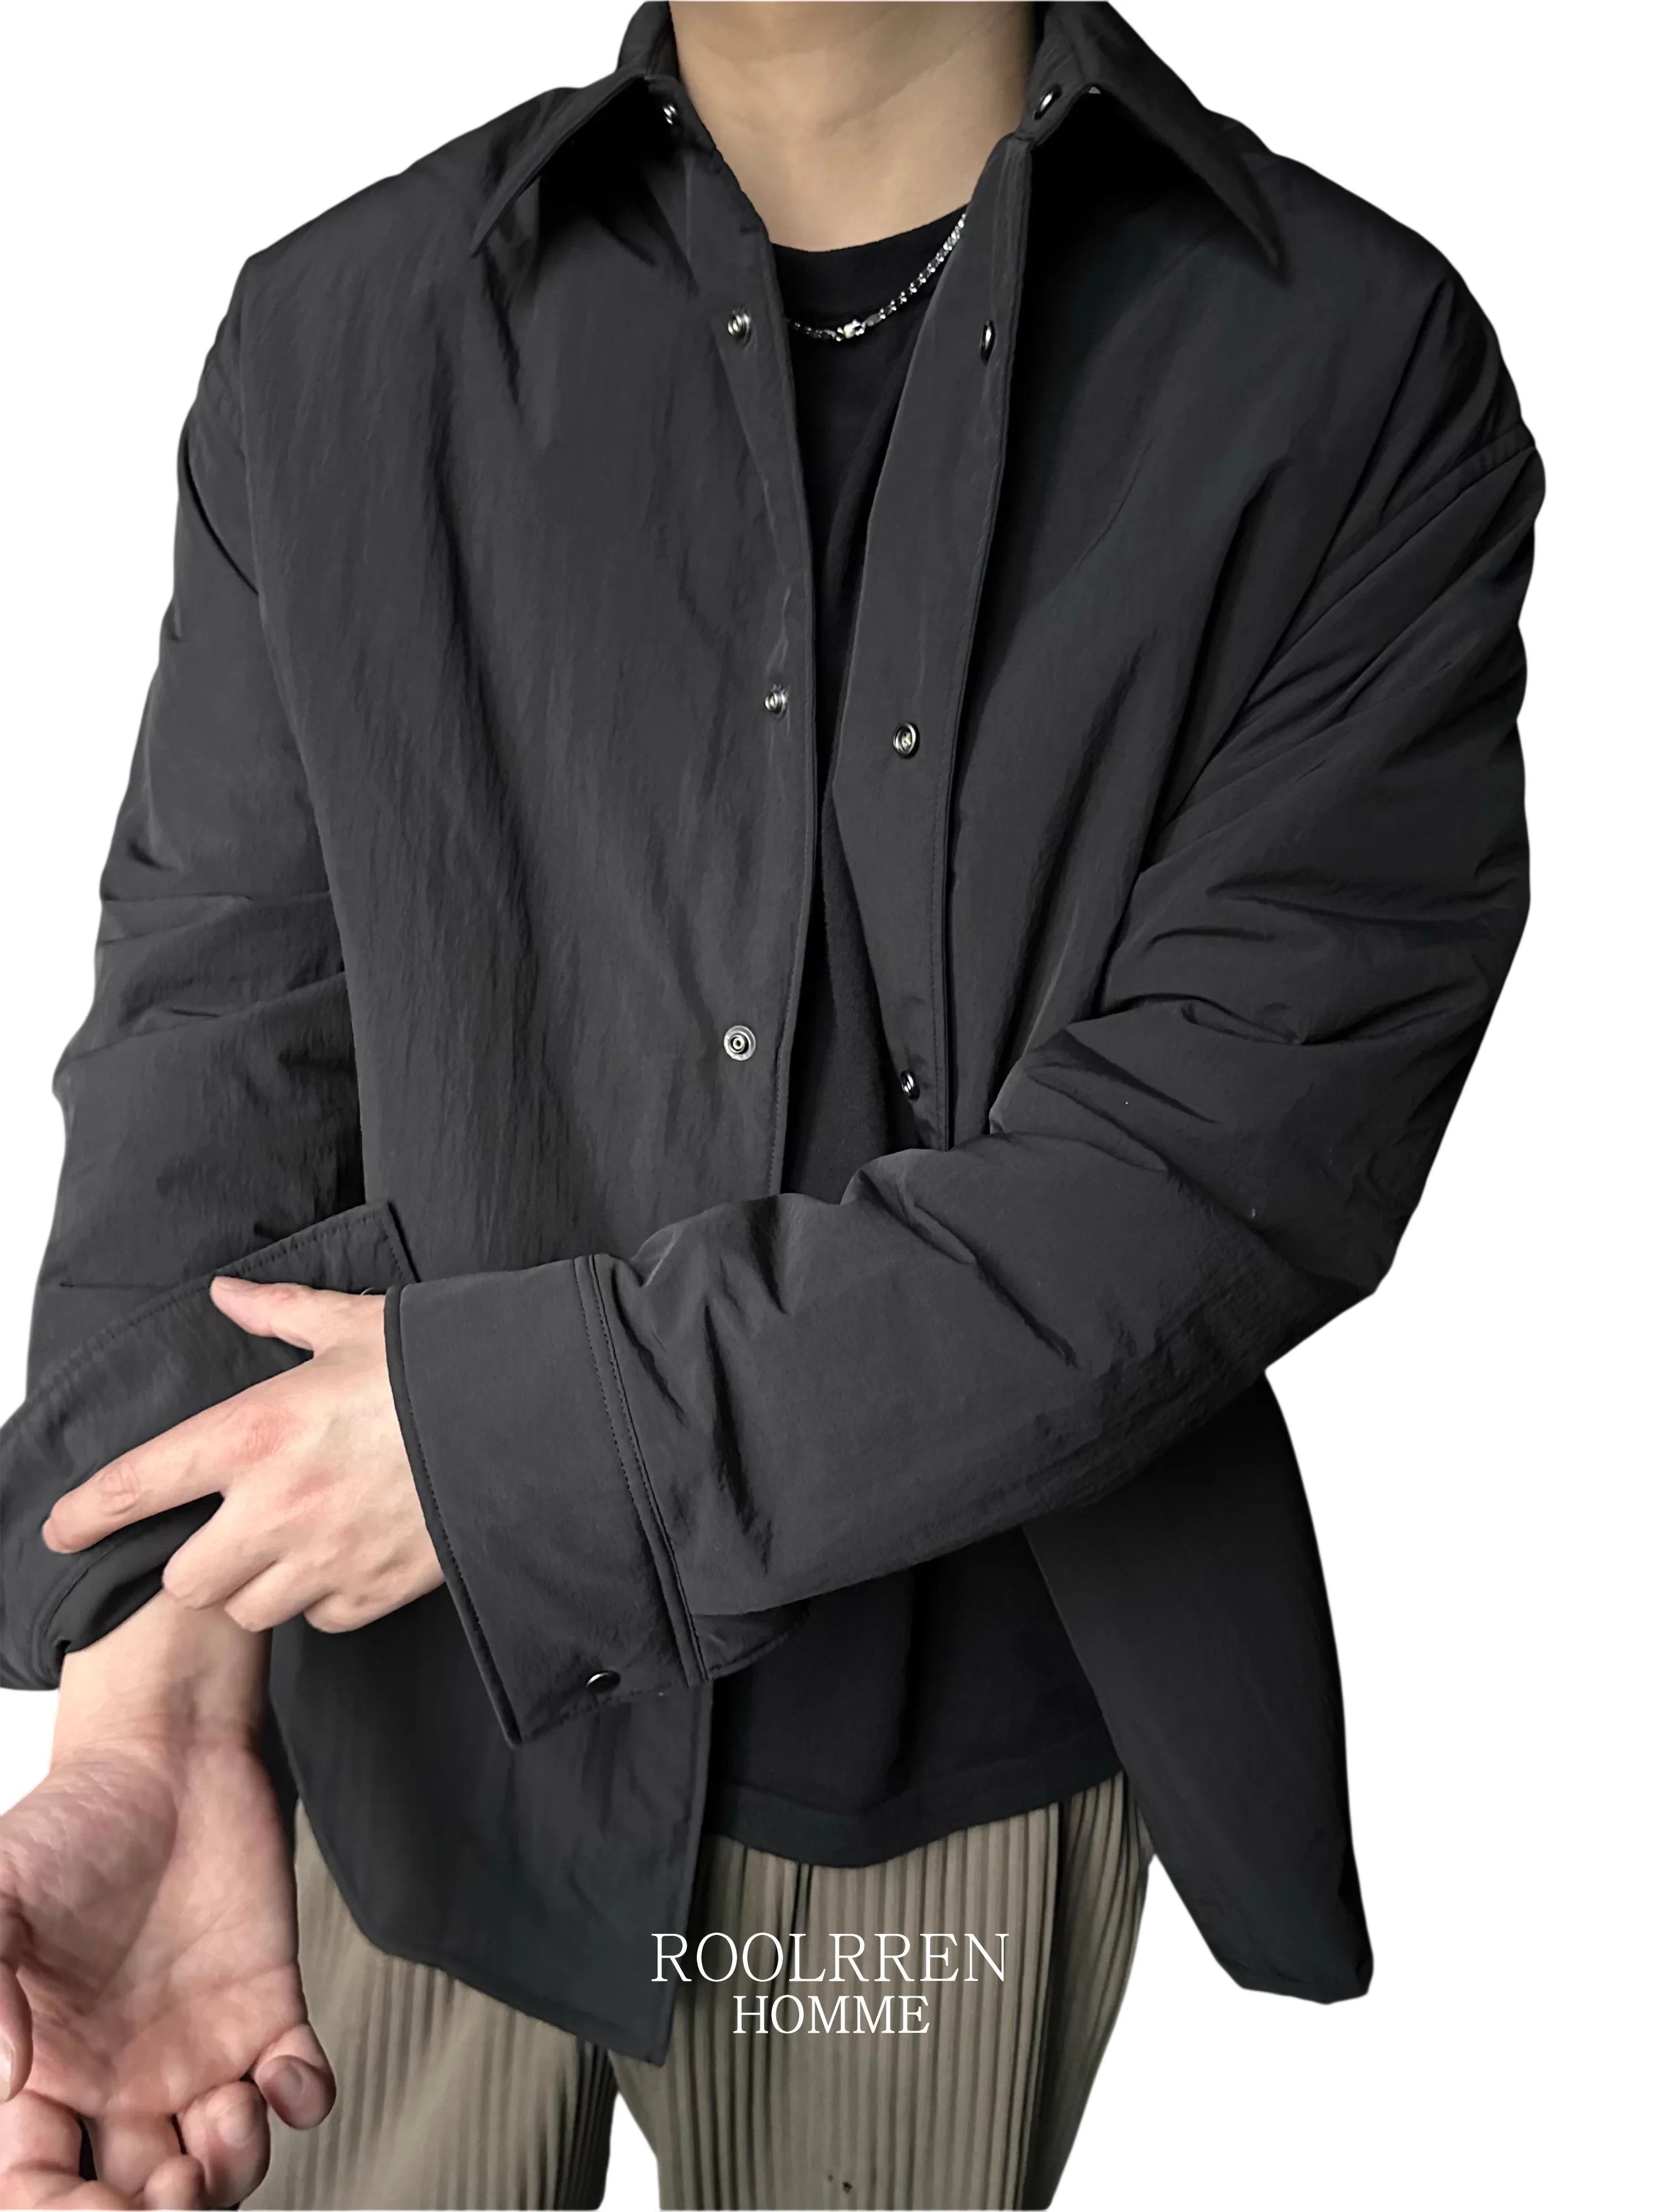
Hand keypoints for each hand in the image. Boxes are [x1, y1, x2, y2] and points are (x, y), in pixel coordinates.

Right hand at [0, 1597, 332, 2207]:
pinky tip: (289, 2076)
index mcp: (46, 2074)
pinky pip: (295, 2084)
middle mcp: (120, 2080)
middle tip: (168, 2191)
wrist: (164, 1756)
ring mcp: (197, 2049)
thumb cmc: (73, 1823)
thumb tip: (4, 2079)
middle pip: (134, 2199)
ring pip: (220, 2163)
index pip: (39, 2187)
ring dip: (231, 2170)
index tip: (87, 2206)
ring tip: (226, 2120)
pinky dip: (303, 2099)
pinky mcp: (265, 2007)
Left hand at [41, 1281, 442, 1636]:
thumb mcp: (352, 1325)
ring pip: (249, 1609)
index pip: (139, 1485)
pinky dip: (325, 1599)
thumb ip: (278, 1313)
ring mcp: (325, 1558)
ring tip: (293, 1546)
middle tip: (228, 1533)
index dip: (87, 1514)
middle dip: (199, 1562)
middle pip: (186, 1580)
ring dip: (259, 1585)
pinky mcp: (373, 1592)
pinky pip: (321, 1619)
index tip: (62, 1529)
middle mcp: (277, 1506)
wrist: (529, 1421)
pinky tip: (348, 1557)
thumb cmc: (436, 1368)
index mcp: (256, 1432)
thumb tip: (226, 1295)